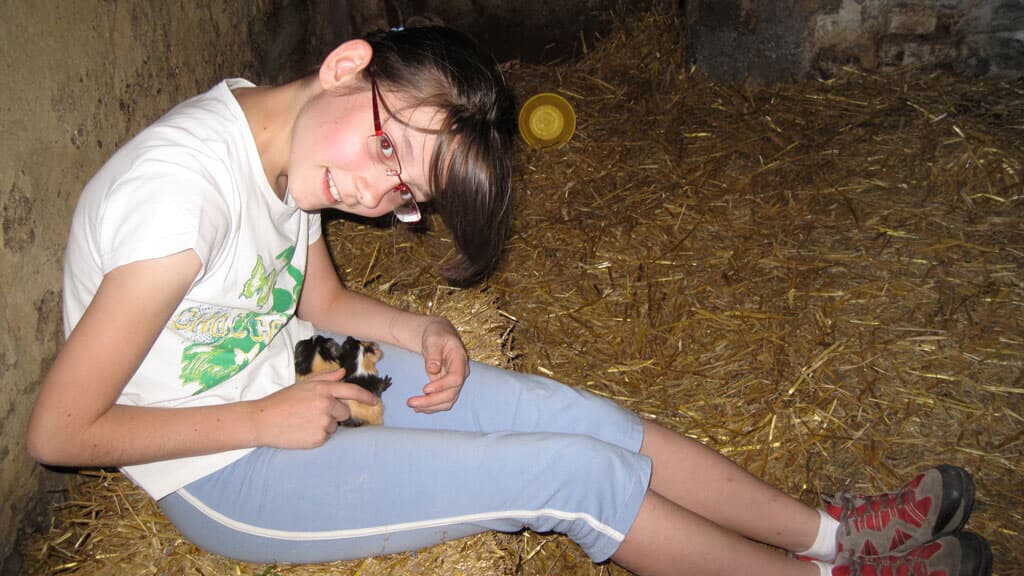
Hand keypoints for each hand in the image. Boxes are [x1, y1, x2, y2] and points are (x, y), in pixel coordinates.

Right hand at [250, 369, 378, 448]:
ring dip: (324, 425)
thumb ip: (325, 378)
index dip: (366, 396)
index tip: (375, 401)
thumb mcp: (303, 385)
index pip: (352, 391)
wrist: (262, 420)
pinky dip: (317, 436)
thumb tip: (342, 372)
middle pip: (344, 412)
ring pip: (334, 426)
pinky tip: (302, 431)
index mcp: (323, 389)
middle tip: (312, 413)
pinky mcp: (319, 438)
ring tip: (303, 422)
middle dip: (334, 413)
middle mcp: (326, 404)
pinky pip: (326, 437)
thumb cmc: (281, 401)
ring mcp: (323, 422)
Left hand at [407, 318, 468, 412]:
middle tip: (411, 402)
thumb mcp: (433, 339)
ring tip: (412, 406)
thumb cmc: (437, 334)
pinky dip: (431, 407)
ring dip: (430, 407)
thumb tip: (432, 370)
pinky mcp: (446, 387)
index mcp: (460, 360)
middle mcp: (460, 373)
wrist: (438, 335)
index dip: (442, 386)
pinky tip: (418, 407)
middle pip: (451, 393)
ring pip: (447, 401)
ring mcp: (454, 382)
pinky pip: (442, 401)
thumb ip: (433, 354)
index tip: (425, 389)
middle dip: (431, 401)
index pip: (456, 378)